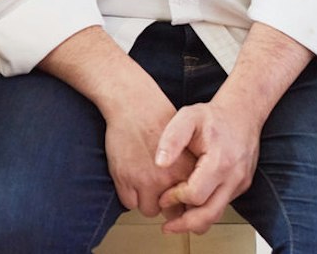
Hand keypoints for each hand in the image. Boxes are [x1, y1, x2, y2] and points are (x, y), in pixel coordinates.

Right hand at [100, 75, 195, 222]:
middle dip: (167, 205)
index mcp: (186, 170)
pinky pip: (129, 203)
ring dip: (147, 200)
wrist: (133, 103)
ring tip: (144, 183)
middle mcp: (167, 179)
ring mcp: (144, 181)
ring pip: (149, 210)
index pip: (191, 204)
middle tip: (161, 190)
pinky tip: (130, 179)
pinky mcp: (124, 179)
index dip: (184, 202)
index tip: (179, 196)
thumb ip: (188, 169)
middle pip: (172, 212)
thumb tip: (192, 190)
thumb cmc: (158, 118)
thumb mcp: (184, 143)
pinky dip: (129, 195)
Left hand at [153, 99, 262, 233]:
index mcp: (220, 162)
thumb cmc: (212, 116)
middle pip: (210, 214)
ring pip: (217, 213)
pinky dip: (206, 209)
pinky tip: (190, 205)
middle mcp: (234, 177)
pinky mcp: (241, 185)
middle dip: (186, 224)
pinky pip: (222, 204)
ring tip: (176, 221)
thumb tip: (159, 162)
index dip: (175, 198)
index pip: (195, 195)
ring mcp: (240, 183)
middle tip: (167, 227)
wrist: (242, 113)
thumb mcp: (187, 117)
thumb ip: (172, 138)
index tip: (163, 196)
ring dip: (196, 220)